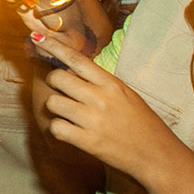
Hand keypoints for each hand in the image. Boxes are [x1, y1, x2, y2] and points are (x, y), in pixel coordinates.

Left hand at [33, 29, 192, 187]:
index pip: (75, 58)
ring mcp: (93, 120)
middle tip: (64, 93)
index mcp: (111, 84)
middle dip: (54, 84)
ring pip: (52, 102)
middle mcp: (100, 98)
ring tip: (70, 115)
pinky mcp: (88, 142)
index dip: (52, 45)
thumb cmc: (143, 125)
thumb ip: (101, 82)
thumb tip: (72, 69)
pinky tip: (70, 131)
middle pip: (57, 78)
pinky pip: (56, 127)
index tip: (35, 36)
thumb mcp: (126, 95)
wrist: (158, 157)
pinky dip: (59, 129)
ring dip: (56, 109)